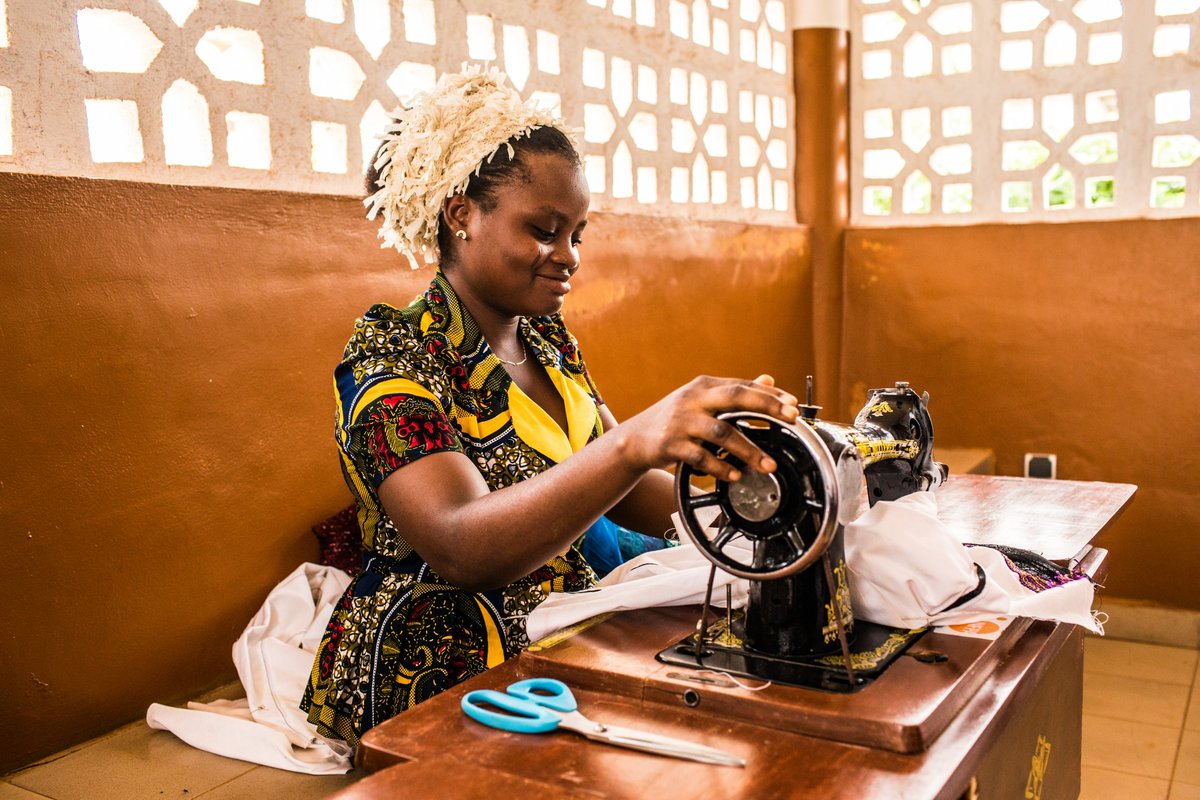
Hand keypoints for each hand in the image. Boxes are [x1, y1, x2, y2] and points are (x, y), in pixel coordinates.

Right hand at [616, 374, 799, 481]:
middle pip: (735, 398)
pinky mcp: (670, 444)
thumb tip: (768, 379)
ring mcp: (681, 421)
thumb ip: (734, 392)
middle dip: (766, 407)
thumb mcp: (702, 401)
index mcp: (704, 386)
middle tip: (791, 420)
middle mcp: (693, 399)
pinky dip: (721, 467)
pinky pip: (701, 456)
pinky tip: (735, 475)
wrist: (635, 439)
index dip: (770, 395)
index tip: (793, 406)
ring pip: (722, 432)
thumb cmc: (675, 420)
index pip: (743, 386)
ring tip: (767, 465)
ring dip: (748, 450)